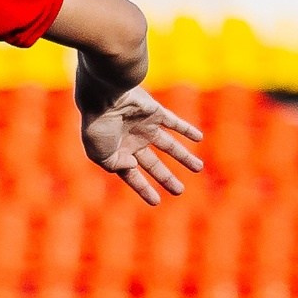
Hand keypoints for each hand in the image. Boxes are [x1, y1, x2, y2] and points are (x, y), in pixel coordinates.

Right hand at [80, 86, 204, 204]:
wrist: (105, 96)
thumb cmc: (98, 126)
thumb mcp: (100, 154)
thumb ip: (115, 166)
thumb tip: (132, 166)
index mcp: (116, 152)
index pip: (132, 175)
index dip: (144, 189)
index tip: (156, 202)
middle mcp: (132, 141)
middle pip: (153, 163)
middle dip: (166, 178)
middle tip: (180, 191)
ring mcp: (144, 127)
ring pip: (169, 145)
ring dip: (183, 156)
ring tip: (199, 168)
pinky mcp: (155, 112)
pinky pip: (174, 122)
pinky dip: (187, 129)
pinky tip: (199, 138)